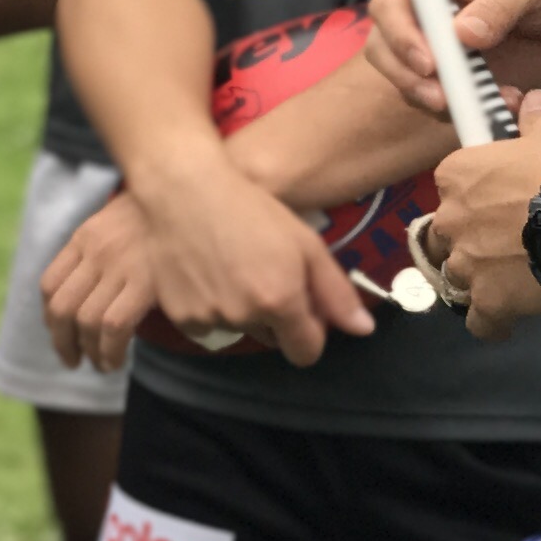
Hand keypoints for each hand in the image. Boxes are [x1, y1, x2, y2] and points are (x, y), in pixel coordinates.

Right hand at [43, 163, 372, 369]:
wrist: (184, 190)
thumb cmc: (251, 210)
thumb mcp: (305, 244)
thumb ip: (336, 292)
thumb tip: (362, 330)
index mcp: (282, 300)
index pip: (306, 350)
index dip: (309, 335)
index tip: (302, 314)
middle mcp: (245, 316)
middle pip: (270, 338)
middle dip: (273, 317)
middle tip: (260, 274)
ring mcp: (208, 316)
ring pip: (235, 330)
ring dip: (238, 311)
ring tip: (230, 268)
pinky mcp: (177, 313)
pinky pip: (204, 324)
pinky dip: (208, 306)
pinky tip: (205, 273)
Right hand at [369, 0, 540, 107]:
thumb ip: (500, 3)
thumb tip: (462, 34)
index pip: (389, 4)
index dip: (398, 34)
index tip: (429, 63)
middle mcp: (419, 15)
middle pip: (383, 47)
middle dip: (406, 76)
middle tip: (442, 98)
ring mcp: (433, 50)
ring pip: (404, 79)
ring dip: (432, 98)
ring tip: (479, 105)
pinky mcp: (452, 80)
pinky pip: (439, 103)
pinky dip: (464, 111)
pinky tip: (504, 102)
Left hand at [415, 94, 540, 336]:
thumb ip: (535, 117)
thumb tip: (530, 101)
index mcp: (455, 175)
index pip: (451, 184)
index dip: (475, 193)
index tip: (499, 199)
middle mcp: (449, 219)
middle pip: (447, 233)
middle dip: (469, 237)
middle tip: (506, 240)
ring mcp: (466, 263)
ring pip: (457, 275)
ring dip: (478, 278)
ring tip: (510, 278)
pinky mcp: (489, 300)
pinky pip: (479, 320)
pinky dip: (491, 320)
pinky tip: (507, 317)